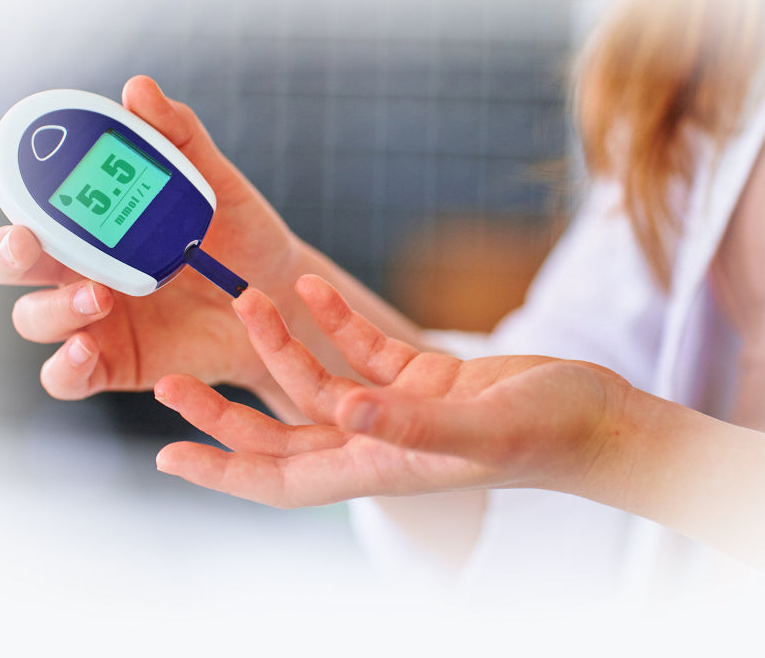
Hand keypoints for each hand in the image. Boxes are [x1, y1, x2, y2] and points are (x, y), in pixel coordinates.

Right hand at [0, 76, 302, 414]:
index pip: (25, 186)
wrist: (279, 299)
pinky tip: (85, 348)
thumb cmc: (240, 235)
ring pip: (30, 316)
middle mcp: (74, 265)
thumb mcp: (216, 183)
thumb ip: (179, 137)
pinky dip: (64, 366)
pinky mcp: (110, 362)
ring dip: (50, 306)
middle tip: (28, 237)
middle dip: (4, 246)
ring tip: (98, 295)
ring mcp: (87, 316)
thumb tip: (138, 89)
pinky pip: (63, 375)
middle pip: (8, 257)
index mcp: (88, 215)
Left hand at [154, 275, 636, 507]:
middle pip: (282, 435)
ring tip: (244, 300)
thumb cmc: (548, 432)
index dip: (222, 472)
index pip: (281, 480)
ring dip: (279, 346)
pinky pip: (364, 348)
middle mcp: (379, 442)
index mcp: (380, 466)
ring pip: (318, 382)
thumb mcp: (478, 425)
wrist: (598, 417)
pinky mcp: (424, 376)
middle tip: (169, 384)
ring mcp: (399, 409)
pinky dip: (335, 320)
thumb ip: (411, 423)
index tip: (167, 456)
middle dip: (225, 414)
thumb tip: (345, 413)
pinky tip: (311, 285)